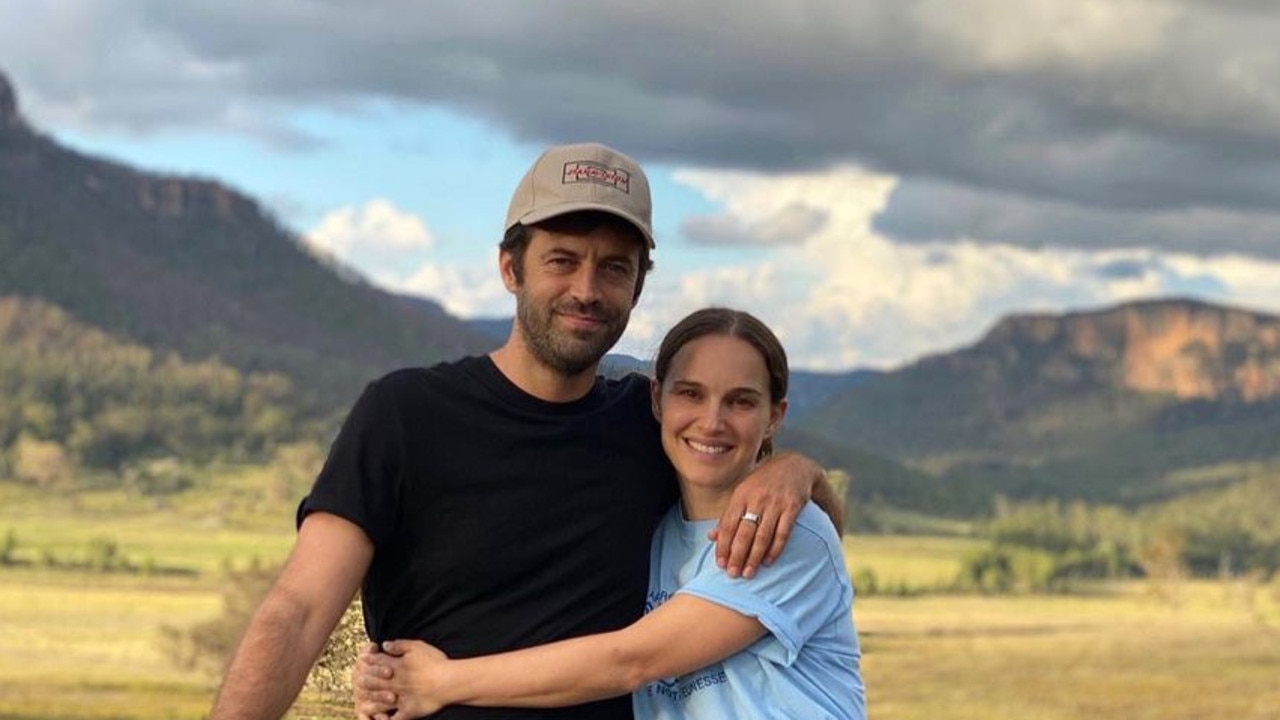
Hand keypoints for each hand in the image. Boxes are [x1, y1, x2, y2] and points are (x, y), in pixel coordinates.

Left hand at [353, 639, 451, 718]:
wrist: (447, 682)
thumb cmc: (435, 662)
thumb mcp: (417, 646)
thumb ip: (399, 645)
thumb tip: (384, 644)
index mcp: (395, 667)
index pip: (377, 663)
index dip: (368, 662)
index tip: (362, 661)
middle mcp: (394, 683)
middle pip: (374, 683)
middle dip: (364, 682)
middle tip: (358, 682)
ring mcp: (399, 698)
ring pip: (380, 702)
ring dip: (370, 704)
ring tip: (363, 706)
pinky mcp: (407, 711)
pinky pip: (394, 719)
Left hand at [710, 452, 821, 577]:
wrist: (795, 466)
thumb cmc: (763, 482)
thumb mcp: (743, 492)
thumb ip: (728, 515)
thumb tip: (711, 537)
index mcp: (741, 495)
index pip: (728, 524)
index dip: (723, 545)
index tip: (720, 563)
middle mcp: (757, 498)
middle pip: (744, 532)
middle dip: (737, 555)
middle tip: (733, 574)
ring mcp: (775, 503)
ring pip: (763, 535)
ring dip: (755, 556)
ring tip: (749, 572)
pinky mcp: (792, 507)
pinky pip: (783, 532)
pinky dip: (775, 548)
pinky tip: (768, 561)